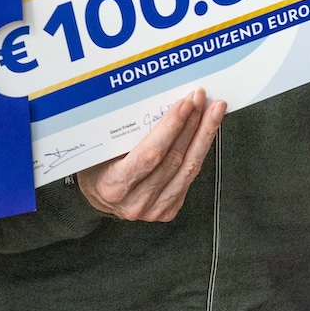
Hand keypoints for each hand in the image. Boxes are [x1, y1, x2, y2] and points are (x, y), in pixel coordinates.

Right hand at [75, 89, 225, 220]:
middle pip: (174, 159)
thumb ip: (123, 133)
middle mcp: (135, 202)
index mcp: (113, 186)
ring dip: (204, 136)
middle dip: (193, 125)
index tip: (186, 103)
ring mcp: (154, 210)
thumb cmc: (96, 166)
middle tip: (204, 99)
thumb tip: (156, 100)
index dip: (172, 127)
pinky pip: (189, 177)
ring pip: (188, 168)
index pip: (150, 154)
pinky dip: (199, 151)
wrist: (96, 197)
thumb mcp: (99, 149)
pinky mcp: (167, 210)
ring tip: (214, 112)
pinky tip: (205, 133)